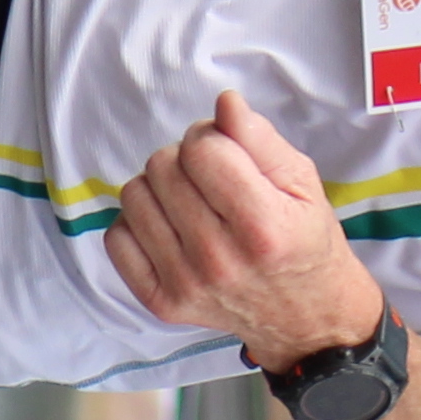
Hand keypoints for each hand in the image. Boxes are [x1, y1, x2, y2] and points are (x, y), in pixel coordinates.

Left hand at [106, 92, 386, 371]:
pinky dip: (139, 223)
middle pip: (163, 168)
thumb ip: (260, 140)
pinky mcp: (161, 302)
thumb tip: (224, 103)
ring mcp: (185, 284)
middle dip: (185, 159)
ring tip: (190, 202)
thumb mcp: (302, 182)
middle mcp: (219, 259)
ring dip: (158, 188)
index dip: (210, 137)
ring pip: (134, 196)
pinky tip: (171, 228)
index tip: (226, 153)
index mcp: (262, 226)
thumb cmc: (303, 240)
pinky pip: (117, 237)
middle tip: (211, 180)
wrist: (304, 316)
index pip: (201, 150)